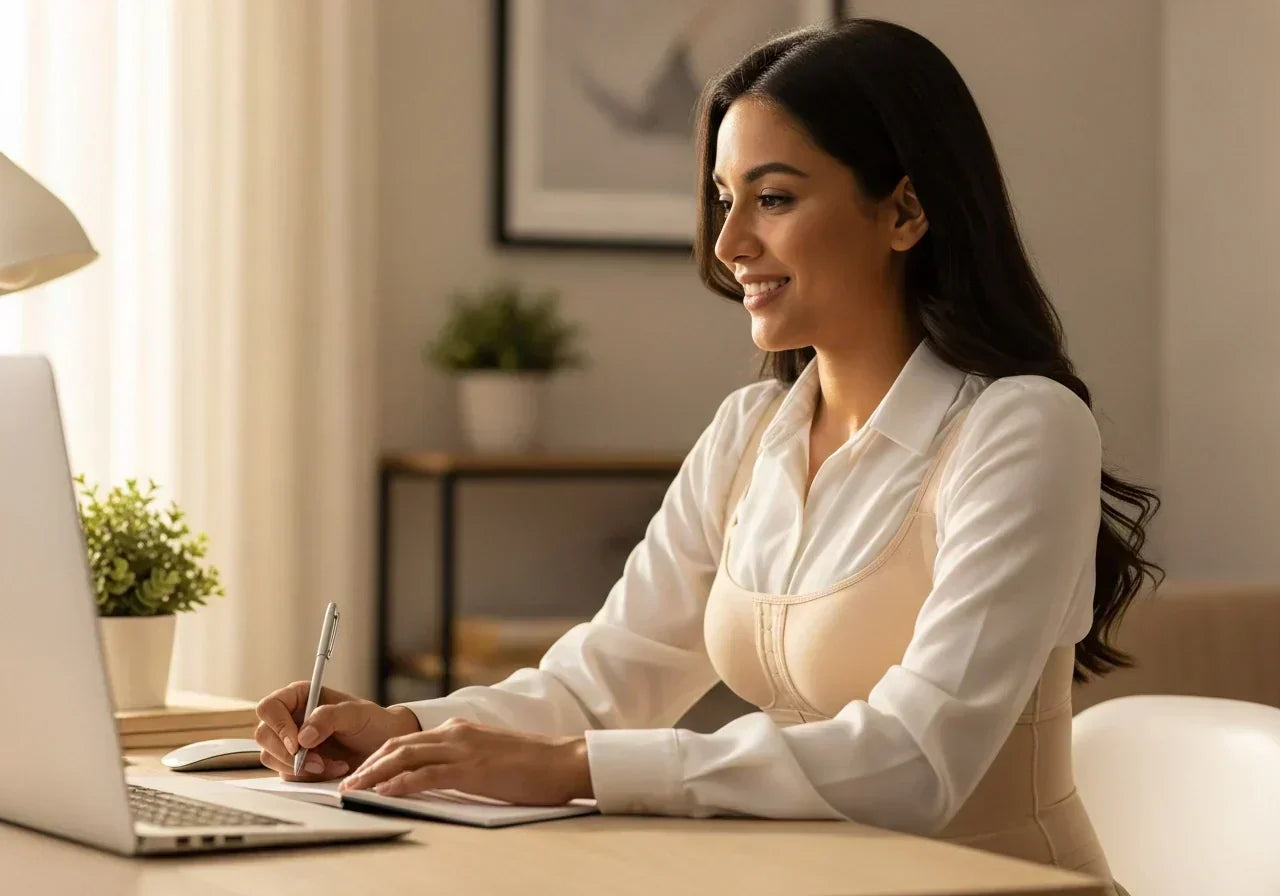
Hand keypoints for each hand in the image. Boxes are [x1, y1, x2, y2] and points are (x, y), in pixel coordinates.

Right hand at [254, 680, 421, 781]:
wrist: (383, 747)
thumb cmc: (372, 722)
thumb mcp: (356, 713)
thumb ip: (329, 717)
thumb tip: (303, 736)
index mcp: (299, 696)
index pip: (269, 707)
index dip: (278, 725)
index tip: (297, 744)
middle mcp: (290, 718)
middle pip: (265, 735)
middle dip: (289, 754)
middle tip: (318, 762)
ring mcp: (290, 742)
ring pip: (271, 758)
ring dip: (301, 768)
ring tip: (332, 765)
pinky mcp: (294, 763)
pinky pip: (287, 774)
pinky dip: (309, 777)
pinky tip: (333, 769)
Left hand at [338, 717, 592, 805]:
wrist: (562, 761)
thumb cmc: (532, 765)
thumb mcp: (489, 757)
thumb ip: (461, 761)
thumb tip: (434, 779)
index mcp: (459, 730)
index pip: (408, 741)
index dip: (379, 757)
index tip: (360, 774)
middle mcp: (456, 733)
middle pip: (398, 745)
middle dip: (368, 765)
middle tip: (346, 784)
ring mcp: (463, 749)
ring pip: (405, 757)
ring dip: (374, 775)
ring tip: (354, 790)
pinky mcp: (472, 768)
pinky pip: (427, 774)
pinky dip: (401, 783)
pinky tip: (385, 792)